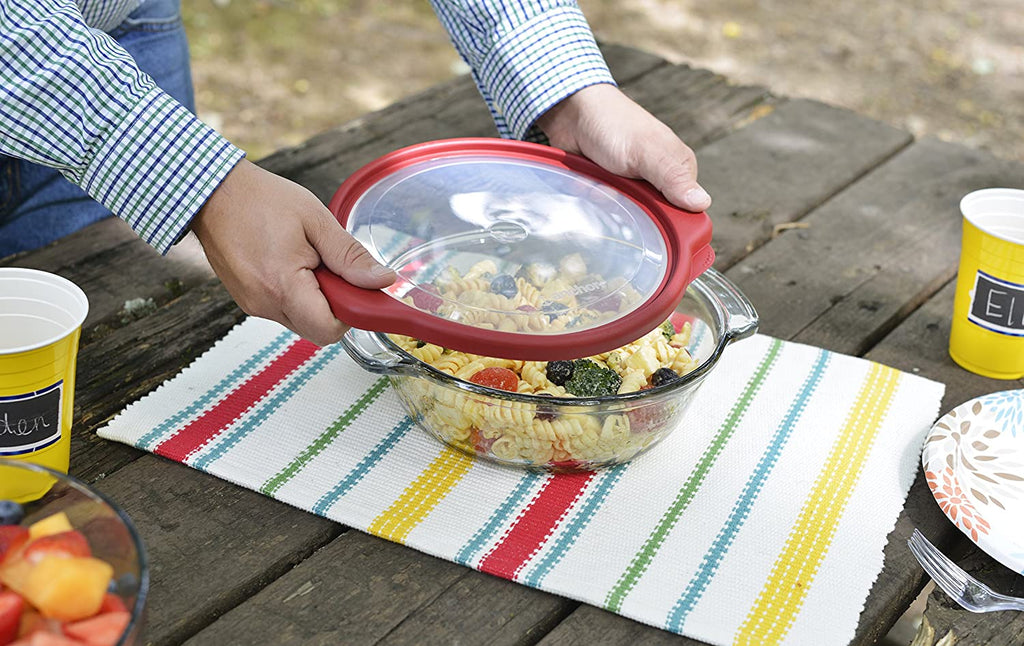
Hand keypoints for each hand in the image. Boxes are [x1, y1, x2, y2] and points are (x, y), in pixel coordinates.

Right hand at [191, 159, 395, 345]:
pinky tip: (287, 262)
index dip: (350, 313)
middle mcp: (264, 304)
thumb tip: (382, 281)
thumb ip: (350, 256)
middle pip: (317, 329)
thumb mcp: (316, 220)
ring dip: (313, 298)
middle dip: (333, 304)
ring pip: (301, 320)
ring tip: (304, 258)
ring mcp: (252, 305)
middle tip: (327, 265)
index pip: (329, 331)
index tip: (352, 285)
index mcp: (282, 287)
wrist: (213, 192)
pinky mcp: (247, 300)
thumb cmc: (261, 199)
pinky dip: (294, 294)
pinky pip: (282, 310)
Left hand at [536, 84, 710, 211]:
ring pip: (626, 219)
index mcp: (678, 173)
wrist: (574, 114)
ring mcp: (633, 190)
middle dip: (632, 213)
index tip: (650, 217)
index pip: (685, 217)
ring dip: (610, 206)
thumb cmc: (615, 124)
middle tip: (618, 191)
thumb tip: (701, 203)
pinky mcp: (610, 193)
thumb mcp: (647, 150)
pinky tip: (590, 189)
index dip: (670, 225)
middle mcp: (659, 184)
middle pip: (653, 223)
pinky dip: (596, 203)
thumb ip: (672, 176)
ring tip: (600, 186)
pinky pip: (606, 212)